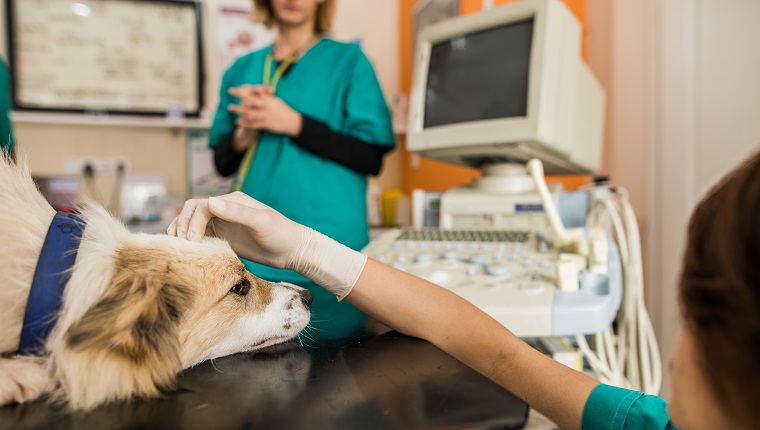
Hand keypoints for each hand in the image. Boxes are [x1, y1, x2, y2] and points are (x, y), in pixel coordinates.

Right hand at [167, 192, 365, 298]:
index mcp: (232, 201)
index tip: (193, 241)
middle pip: (192, 211)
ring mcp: (223, 223)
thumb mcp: (261, 222)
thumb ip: (237, 212)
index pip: (201, 206)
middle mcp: (225, 209)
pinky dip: (191, 243)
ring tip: (181, 249)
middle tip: (184, 247)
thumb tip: (210, 201)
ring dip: (183, 232)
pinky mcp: (223, 237)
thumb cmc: (281, 234)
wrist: (292, 251)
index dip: (193, 222)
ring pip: (193, 222)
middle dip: (183, 226)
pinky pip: (201, 236)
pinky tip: (189, 254)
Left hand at [228, 86, 302, 136]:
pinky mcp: (266, 124)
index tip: (234, 89)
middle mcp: (267, 106)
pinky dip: (244, 123)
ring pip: (250, 113)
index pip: (254, 92)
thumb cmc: (283, 110)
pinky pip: (253, 124)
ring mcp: (266, 116)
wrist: (292, 122)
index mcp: (269, 99)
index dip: (243, 90)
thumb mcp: (275, 100)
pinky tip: (238, 121)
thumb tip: (257, 90)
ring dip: (239, 111)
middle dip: (239, 99)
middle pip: (250, 101)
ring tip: (231, 108)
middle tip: (230, 97)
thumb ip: (266, 96)